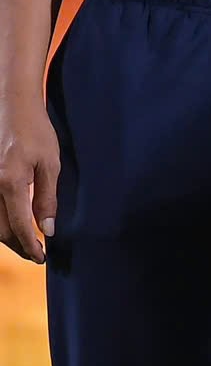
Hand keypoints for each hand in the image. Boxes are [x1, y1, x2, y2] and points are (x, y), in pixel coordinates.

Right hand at [0, 97, 59, 263]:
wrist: (12, 108)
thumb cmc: (35, 132)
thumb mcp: (50, 164)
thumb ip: (47, 198)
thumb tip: (48, 228)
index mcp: (10, 183)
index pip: (18, 226)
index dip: (30, 246)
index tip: (42, 257)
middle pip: (0, 230)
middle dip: (18, 247)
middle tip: (36, 256)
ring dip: (7, 238)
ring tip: (26, 245)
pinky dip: (0, 223)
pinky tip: (12, 226)